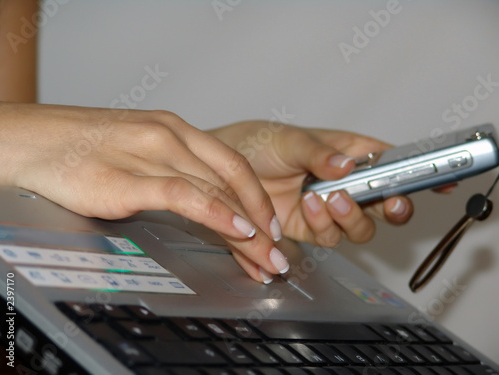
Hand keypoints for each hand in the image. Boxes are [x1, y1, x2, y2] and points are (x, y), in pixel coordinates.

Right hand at [0, 103, 288, 282]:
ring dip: (248, 226)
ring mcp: (150, 153)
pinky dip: (215, 212)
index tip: (270, 226)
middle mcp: (170, 136)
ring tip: (266, 255)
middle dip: (262, 218)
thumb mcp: (138, 152)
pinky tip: (236, 229)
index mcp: (174, 129)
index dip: (257, 197)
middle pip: (233, 179)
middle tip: (279, 251)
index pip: (232, 164)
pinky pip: (183, 194)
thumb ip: (171, 173)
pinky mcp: (128, 177)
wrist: (29, 142)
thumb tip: (201, 204)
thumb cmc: (81, 150)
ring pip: (216, 189)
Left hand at [210, 121, 413, 247]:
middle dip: (392, 206)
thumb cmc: (258, 143)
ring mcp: (328, 209)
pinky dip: (322, 227)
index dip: (417, 172)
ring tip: (328, 199)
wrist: (224, 174)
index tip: (440, 180)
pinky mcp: (309, 228)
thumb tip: (347, 165)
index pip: (391, 162)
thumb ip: (319, 153)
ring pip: (360, 226)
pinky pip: (328, 237)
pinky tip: (306, 210)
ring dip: (351, 217)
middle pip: (385, 202)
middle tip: (387, 201)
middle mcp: (344, 184)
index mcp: (349, 154)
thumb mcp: (290, 139)